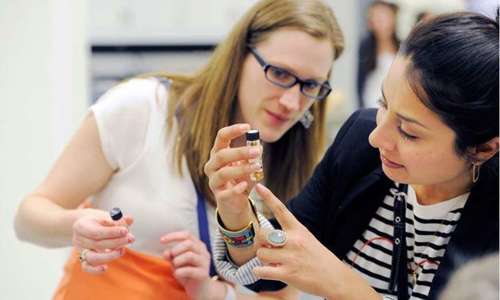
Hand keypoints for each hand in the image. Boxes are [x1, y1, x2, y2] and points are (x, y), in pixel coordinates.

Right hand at [72, 211, 133, 272]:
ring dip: (109, 255)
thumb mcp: (107, 215)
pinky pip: (86, 267)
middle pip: (97, 244)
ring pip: (92, 257)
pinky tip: (105, 268)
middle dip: (116, 242)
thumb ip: (118, 218)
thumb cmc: (100, 220)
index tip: (125, 230)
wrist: (87, 226)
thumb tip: (129, 219)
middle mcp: (78, 239)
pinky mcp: (83, 259)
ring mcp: (80, 250)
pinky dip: (95, 270)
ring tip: (123, 250)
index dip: (111, 232)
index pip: (96, 232)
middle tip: (130, 239)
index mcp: (81, 225)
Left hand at [160, 231, 211, 299]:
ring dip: (177, 260)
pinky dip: (179, 272)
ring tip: (175, 266)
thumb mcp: (177, 262)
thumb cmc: (188, 272)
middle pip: (189, 243)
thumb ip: (171, 255)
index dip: (173, 236)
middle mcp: (203, 251)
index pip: (187, 234)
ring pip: (190, 255)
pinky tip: (177, 274)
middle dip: (176, 250)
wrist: (199, 289)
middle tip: (171, 258)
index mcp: (198, 245)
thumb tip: (166, 252)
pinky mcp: (203, 274)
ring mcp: (205, 262)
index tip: (161, 240)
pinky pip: (190, 270)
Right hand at [204, 124, 261, 225]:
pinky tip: (244, 185)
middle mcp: (212, 166)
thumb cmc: (240, 179)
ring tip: (257, 166)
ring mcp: (214, 181)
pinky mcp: (219, 196)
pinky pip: (226, 192)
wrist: (234, 202)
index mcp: (218, 153)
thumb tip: (259, 147)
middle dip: (240, 152)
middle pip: (222, 155)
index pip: (221, 137)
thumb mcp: (248, 165)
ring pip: (223, 173)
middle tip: (257, 151)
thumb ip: (252, 156)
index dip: (233, 130)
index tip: (247, 127)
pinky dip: (235, 189)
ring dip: (241, 169)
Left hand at [252, 184, 376, 299]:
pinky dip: (259, 272)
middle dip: (259, 242)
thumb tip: (265, 239)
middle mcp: (294, 241)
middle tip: (267, 249)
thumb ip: (287, 236)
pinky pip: (261, 270)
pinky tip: (268, 272)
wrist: (336, 279)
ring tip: (273, 263)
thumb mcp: (307, 239)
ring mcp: (291, 257)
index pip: (281, 210)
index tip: (258, 186)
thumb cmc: (319, 259)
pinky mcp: (288, 274)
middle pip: (262, 234)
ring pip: (260, 253)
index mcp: (299, 230)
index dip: (268, 197)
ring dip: (262, 259)